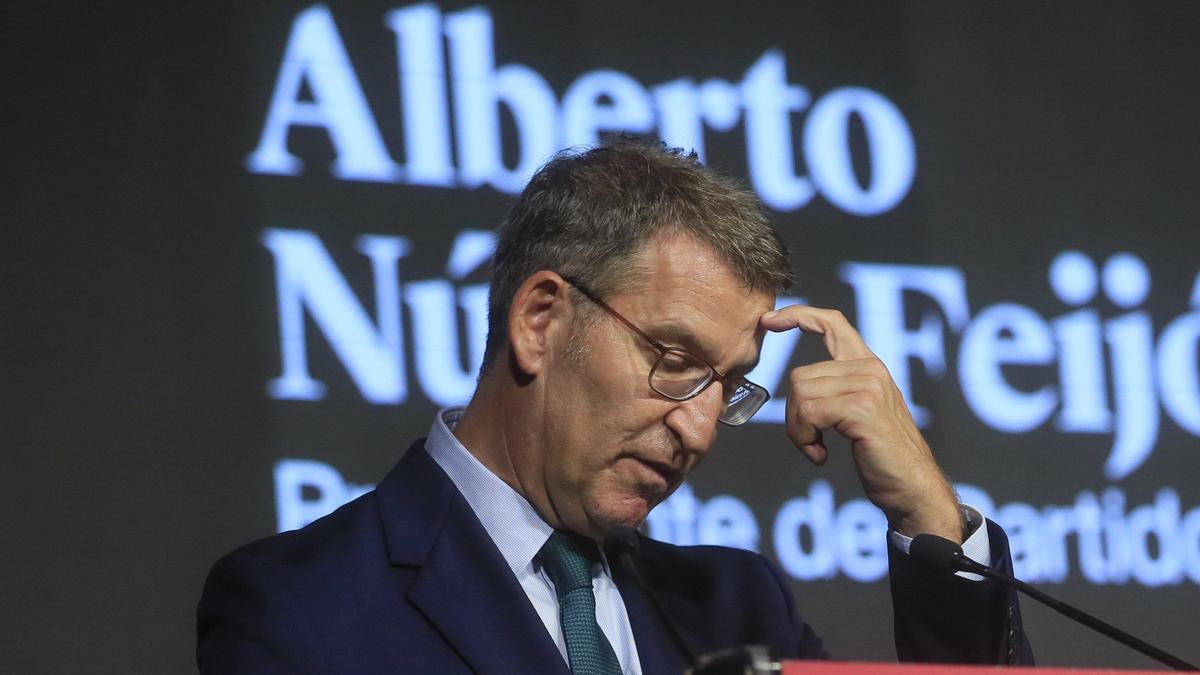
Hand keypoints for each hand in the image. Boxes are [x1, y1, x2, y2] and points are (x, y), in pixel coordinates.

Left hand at [760, 305, 964, 542]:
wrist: (912, 488)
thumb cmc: (882, 457)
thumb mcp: (859, 413)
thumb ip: (838, 390)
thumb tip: (800, 383)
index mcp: (868, 366)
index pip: (832, 323)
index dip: (798, 316)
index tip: (769, 321)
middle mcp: (870, 369)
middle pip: (799, 377)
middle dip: (793, 416)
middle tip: (810, 442)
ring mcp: (868, 385)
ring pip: (800, 395)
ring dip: (799, 431)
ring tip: (818, 448)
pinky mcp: (862, 407)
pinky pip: (808, 413)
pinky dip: (805, 439)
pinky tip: (821, 456)